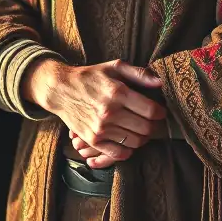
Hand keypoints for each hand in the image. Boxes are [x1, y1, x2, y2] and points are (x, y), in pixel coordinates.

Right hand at [22, 59, 164, 164]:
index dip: (161, 112)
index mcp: (118, 93)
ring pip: (135, 142)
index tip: (160, 111)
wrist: (60, 90)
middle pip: (146, 128)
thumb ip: (139, 74)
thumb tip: (160, 82)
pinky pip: (119, 153)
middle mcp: (110, 112)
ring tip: (140, 129)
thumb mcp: (114, 67)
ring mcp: (101, 128)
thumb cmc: (90, 76)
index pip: (151, 110)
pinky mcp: (93, 140)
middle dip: (154, 126)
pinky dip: (128, 150)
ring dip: (143, 138)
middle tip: (153, 122)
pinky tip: (128, 141)